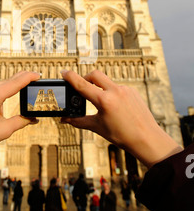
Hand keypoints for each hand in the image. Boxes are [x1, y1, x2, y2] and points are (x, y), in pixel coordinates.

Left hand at [0, 71, 39, 164]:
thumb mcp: (4, 130)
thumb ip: (21, 122)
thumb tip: (34, 119)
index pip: (16, 82)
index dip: (29, 77)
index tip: (38, 75)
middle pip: (8, 81)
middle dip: (21, 81)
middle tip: (34, 80)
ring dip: (9, 87)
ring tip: (20, 90)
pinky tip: (1, 98)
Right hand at [61, 70, 181, 167]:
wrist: (147, 139)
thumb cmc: (122, 135)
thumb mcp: (98, 127)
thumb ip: (79, 121)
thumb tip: (65, 119)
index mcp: (104, 101)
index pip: (83, 85)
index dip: (71, 77)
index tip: (63, 72)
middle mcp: (115, 91)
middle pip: (95, 74)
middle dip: (86, 77)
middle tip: (83, 87)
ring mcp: (125, 90)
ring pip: (107, 82)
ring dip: (100, 88)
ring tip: (102, 104)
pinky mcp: (132, 91)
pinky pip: (118, 88)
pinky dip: (112, 93)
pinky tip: (115, 107)